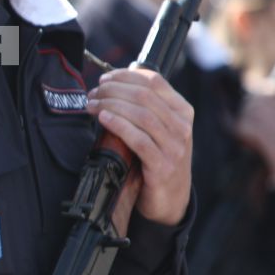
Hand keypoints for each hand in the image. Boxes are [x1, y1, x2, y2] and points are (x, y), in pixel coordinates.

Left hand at [86, 69, 193, 223]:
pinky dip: (119, 125)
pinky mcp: (162, 166)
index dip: (126, 76)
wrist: (169, 199)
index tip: (104, 78)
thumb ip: (145, 107)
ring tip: (92, 105)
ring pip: (141, 115)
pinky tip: (103, 119)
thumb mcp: (158, 129)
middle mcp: (182, 126)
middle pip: (144, 96)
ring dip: (111, 106)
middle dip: (113, 90)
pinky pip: (139, 140)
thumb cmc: (157, 158)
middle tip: (93, 93)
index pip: (155, 81)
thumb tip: (113, 83)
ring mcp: (174, 147)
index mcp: (182, 111)